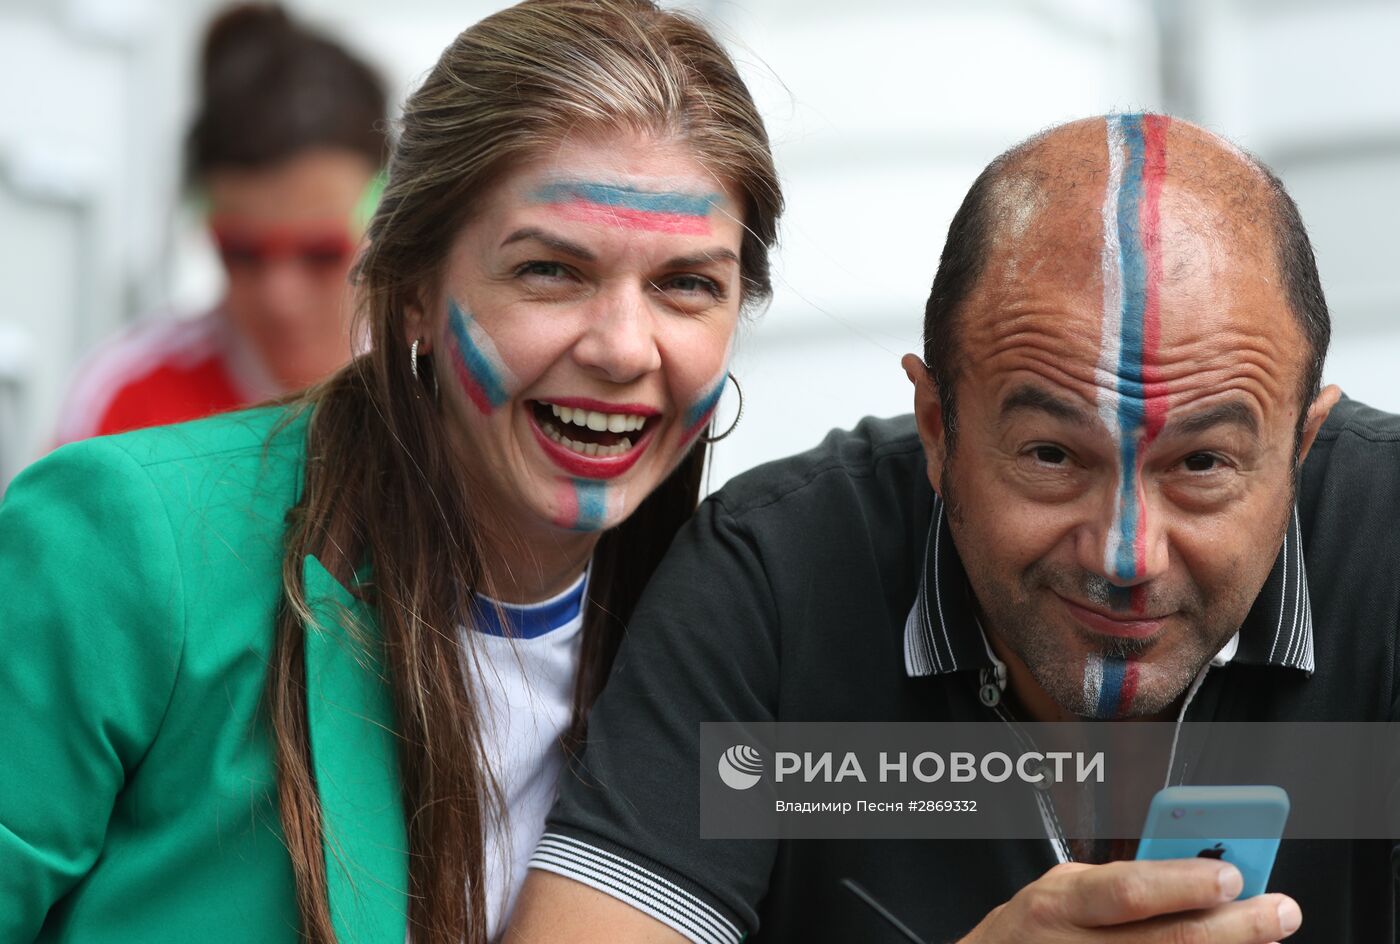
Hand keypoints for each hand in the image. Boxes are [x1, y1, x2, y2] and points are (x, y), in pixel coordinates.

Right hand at [959, 859, 1300, 942]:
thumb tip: (1191, 872)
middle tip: (1278, 911)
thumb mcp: (1063, 890)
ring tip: (1261, 937)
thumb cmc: (1033, 934)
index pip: (1130, 889)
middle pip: (1169, 942)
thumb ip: (1118, 883)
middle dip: (1235, 927)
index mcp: (1060, 904)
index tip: (1234, 875)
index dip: (1185, 883)